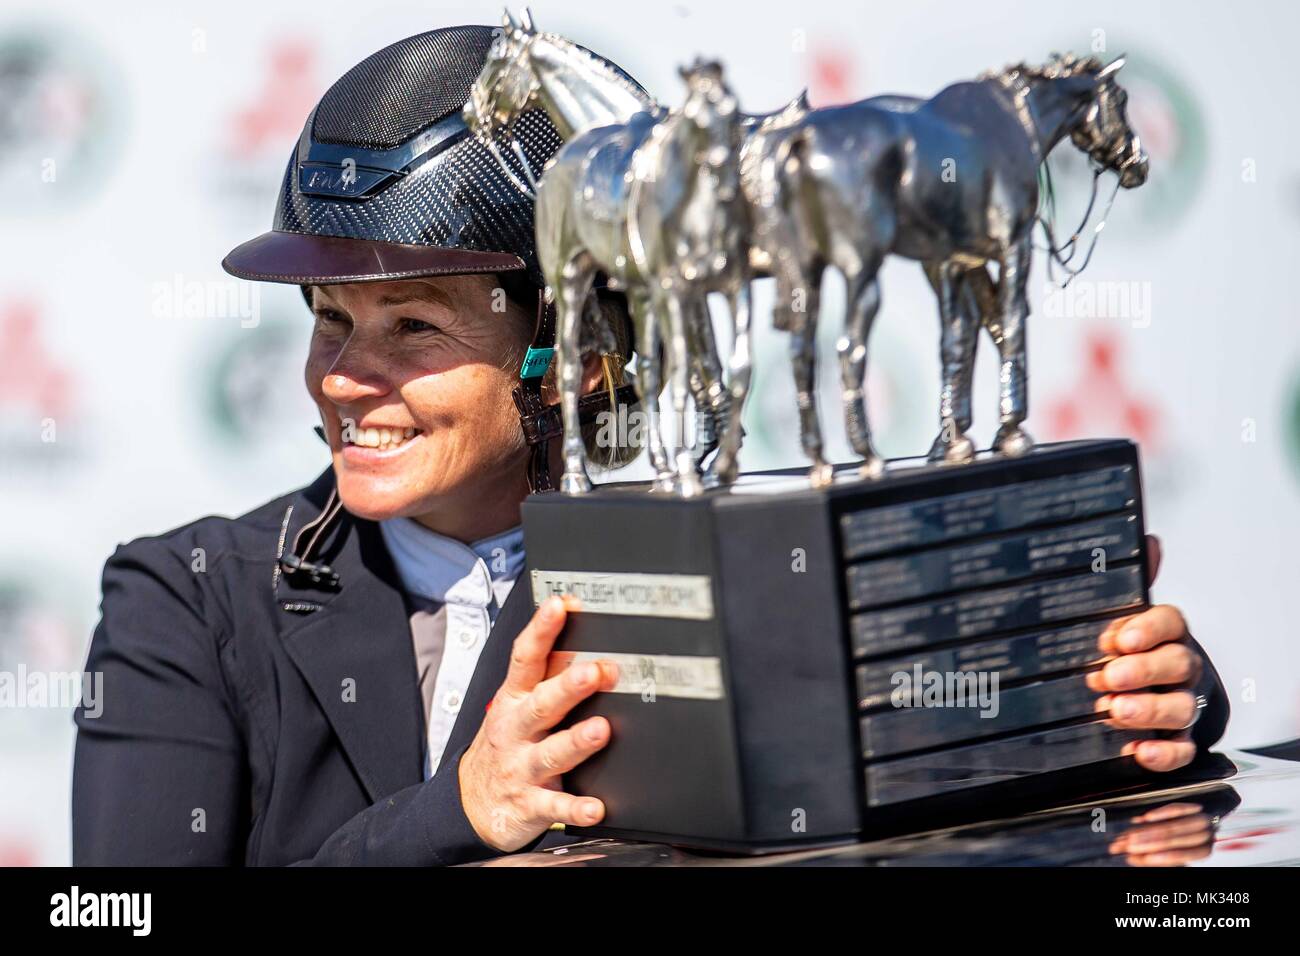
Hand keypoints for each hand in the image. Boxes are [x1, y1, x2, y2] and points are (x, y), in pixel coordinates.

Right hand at [459, 595, 618, 851]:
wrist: (471, 803)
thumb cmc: (506, 741)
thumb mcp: (516, 701)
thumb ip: (547, 666)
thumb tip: (573, 616)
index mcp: (514, 699)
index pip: (525, 659)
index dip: (542, 630)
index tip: (560, 605)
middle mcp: (516, 731)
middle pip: (542, 704)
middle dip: (569, 686)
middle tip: (598, 671)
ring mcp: (521, 768)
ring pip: (550, 754)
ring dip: (576, 742)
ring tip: (601, 731)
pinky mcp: (529, 805)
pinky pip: (554, 807)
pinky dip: (574, 809)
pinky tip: (595, 809)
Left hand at [1087, 534, 1204, 772]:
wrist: (1134, 690)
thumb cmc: (1124, 647)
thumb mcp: (1118, 614)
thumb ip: (1127, 584)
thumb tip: (1148, 541)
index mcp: (1166, 633)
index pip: (1171, 622)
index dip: (1147, 629)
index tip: (1117, 637)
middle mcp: (1180, 667)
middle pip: (1177, 664)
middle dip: (1144, 670)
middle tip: (1108, 675)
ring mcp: (1182, 703)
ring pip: (1181, 707)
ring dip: (1150, 710)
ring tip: (1115, 710)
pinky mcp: (1177, 739)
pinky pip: (1181, 750)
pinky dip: (1162, 753)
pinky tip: (1137, 751)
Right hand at [1107, 802, 1215, 866]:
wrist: (1201, 827)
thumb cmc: (1185, 845)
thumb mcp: (1173, 854)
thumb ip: (1155, 857)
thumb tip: (1131, 859)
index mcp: (1204, 851)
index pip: (1184, 855)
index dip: (1163, 857)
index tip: (1146, 858)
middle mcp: (1206, 835)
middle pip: (1176, 839)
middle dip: (1150, 843)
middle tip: (1131, 845)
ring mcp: (1200, 820)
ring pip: (1174, 825)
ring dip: (1149, 831)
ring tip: (1131, 835)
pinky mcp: (1192, 808)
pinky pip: (1177, 809)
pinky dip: (1160, 813)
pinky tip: (1146, 818)